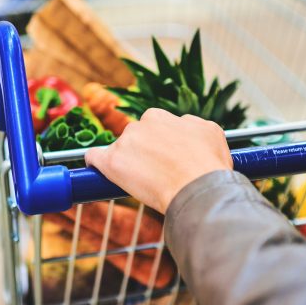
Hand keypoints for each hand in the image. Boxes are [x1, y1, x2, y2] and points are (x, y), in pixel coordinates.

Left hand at [85, 108, 232, 213]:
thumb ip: (192, 126)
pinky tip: (97, 173)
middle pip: (135, 140)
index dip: (158, 145)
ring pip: (119, 151)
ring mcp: (125, 142)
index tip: (164, 159)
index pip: (152, 129)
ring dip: (126, 163)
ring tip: (142, 184)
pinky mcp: (111, 161)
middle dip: (142, 154)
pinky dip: (95, 164)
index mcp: (160, 116)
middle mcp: (140, 124)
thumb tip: (185, 126)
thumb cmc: (209, 165)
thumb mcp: (211, 133)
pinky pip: (94, 158)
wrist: (198, 188)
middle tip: (156, 174)